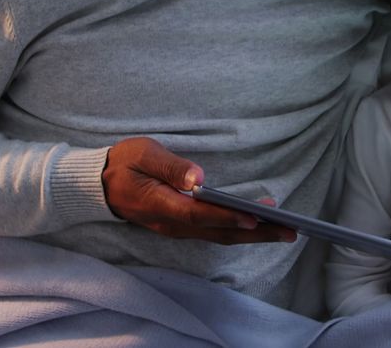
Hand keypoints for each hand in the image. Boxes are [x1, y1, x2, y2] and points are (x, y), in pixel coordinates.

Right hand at [101, 137, 295, 244]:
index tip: (255, 217)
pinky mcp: (180, 226)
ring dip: (252, 235)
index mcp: (161, 204)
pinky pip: (213, 233)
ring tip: (284, 229)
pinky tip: (257, 225)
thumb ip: (170, 167)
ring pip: (218, 236)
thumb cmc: (124, 164)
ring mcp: (176, 228)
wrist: (100, 185)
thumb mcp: (143, 154)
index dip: (227, 217)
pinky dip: (237, 231)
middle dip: (255, 233)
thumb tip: (198, 177)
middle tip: (290, 231)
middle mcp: (171, 223)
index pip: (199, 214)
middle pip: (218, 232)